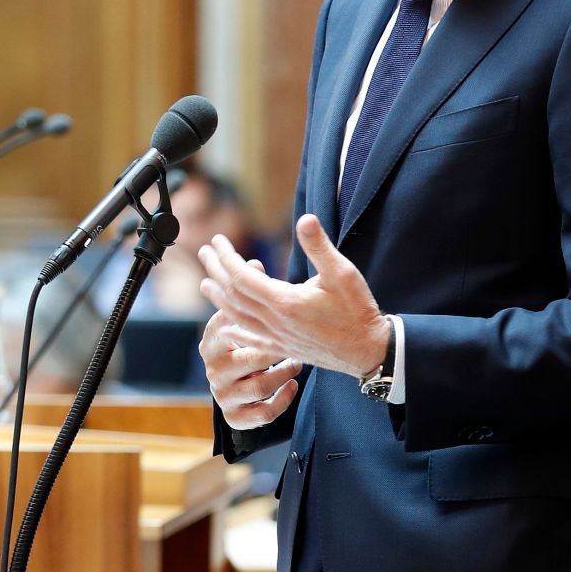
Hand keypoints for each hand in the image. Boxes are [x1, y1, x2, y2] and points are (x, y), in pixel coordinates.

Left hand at [198, 213, 391, 379]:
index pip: (242, 276)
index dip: (226, 257)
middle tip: (203, 252)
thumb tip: (306, 220)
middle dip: (215, 271)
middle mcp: (275, 321)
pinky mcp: (284, 347)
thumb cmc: (358, 311)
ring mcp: (277, 336)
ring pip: (237, 317)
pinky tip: (225, 326)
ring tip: (205, 284)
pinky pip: (250, 338)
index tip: (217, 241)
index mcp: (285, 301)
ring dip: (218, 299)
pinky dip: (233, 329)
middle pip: (233, 295)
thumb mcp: (343, 273)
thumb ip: (320, 247)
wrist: (367, 351)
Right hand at [199, 276, 301, 430]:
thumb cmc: (258, 338)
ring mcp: (225, 393)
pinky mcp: (238, 415)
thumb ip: (251, 289)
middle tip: (292, 343)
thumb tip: (256, 261)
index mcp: (213, 339)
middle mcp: (215, 367)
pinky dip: (280, 402)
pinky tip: (293, 386)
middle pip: (245, 358)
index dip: (250, 317)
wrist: (264, 378)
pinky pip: (261, 413)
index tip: (270, 307)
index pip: (223, 325)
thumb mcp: (254, 312)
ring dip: (282, 374)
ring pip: (258, 386)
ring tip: (297, 363)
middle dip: (272, 350)